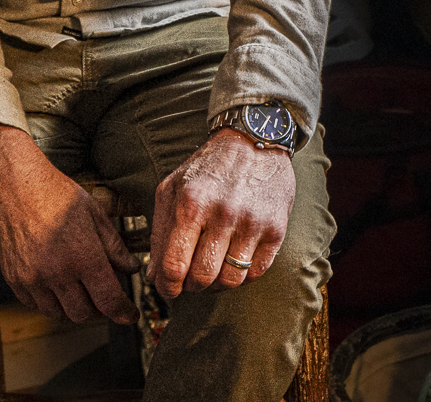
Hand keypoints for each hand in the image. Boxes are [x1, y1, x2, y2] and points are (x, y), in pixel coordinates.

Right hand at [0, 124, 137, 324]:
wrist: (14, 185)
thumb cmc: (55, 193)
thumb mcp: (95, 213)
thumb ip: (114, 246)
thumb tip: (130, 267)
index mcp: (82, 256)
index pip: (109, 300)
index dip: (123, 312)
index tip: (129, 315)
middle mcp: (56, 273)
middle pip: (84, 313)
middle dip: (99, 311)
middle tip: (105, 299)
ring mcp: (32, 279)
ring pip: (59, 314)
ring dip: (74, 308)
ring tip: (81, 292)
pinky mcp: (14, 279)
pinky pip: (35, 305)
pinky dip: (50, 303)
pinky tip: (58, 287)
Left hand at [148, 128, 295, 298]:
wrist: (254, 140)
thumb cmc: (208, 168)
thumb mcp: (173, 188)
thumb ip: (160, 232)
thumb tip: (155, 276)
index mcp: (192, 203)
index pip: (175, 265)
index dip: (168, 287)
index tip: (168, 289)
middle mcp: (223, 213)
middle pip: (203, 278)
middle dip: (191, 287)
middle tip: (190, 280)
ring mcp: (252, 222)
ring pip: (231, 280)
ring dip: (217, 285)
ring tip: (212, 271)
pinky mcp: (276, 228)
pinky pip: (256, 272)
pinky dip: (242, 275)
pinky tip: (234, 261)